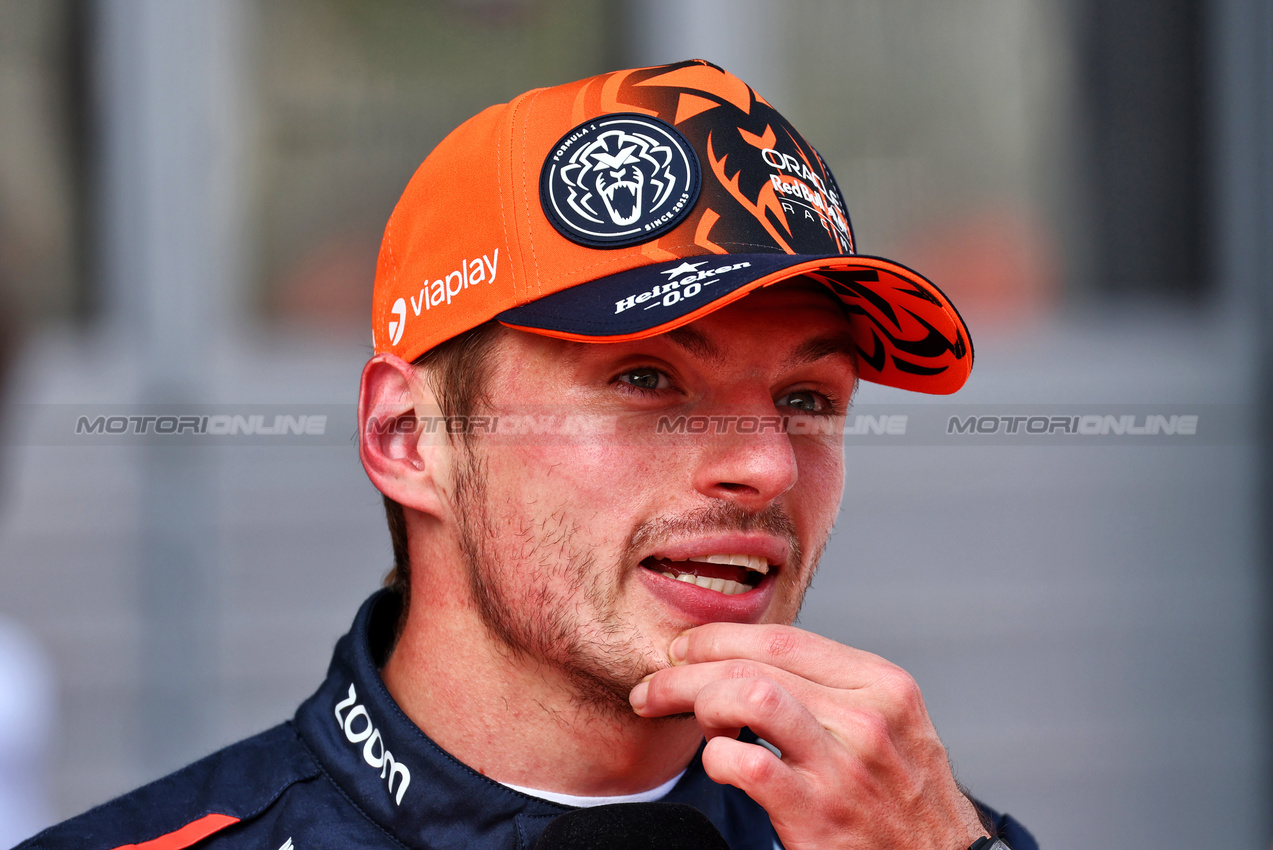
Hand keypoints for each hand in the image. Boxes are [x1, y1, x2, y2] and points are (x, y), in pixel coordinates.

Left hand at [628, 623, 989, 849]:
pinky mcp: (819, 812)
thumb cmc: (903, 802)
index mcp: (882, 684)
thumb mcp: (890, 727)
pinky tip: (721, 767)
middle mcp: (868, 716)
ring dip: (698, 703)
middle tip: (653, 687)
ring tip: (691, 724)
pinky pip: (744, 763)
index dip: (718, 637)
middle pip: (753, 663)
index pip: (781, 638)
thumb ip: (833, 690)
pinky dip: (716, 760)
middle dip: (687, 669)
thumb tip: (748, 660)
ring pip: (747, 696)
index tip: (684, 649)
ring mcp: (844, 764)